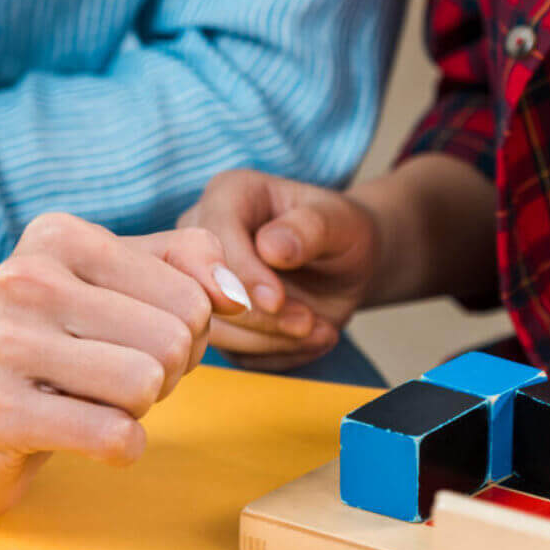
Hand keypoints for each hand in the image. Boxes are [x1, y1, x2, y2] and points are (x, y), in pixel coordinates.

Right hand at [0, 214, 249, 522]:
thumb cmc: (46, 349)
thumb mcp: (111, 286)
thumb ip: (185, 267)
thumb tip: (242, 296)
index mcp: (58, 236)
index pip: (191, 288)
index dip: (187, 332)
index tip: (136, 342)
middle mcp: (25, 279)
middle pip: (174, 338)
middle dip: (165, 373)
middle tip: (114, 380)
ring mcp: (6, 345)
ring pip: (147, 384)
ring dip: (138, 410)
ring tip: (91, 401)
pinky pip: (115, 437)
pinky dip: (119, 448)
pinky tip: (81, 436)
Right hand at [177, 169, 378, 369]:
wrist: (347, 267)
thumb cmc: (341, 232)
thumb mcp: (339, 221)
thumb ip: (308, 229)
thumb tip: (271, 248)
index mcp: (228, 195)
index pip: (211, 239)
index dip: (242, 275)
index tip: (278, 300)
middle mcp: (204, 238)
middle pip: (202, 289)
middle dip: (257, 317)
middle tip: (308, 323)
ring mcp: (206, 285)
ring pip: (214, 329)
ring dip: (270, 340)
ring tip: (321, 330)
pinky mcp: (221, 324)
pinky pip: (236, 352)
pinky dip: (277, 354)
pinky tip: (312, 339)